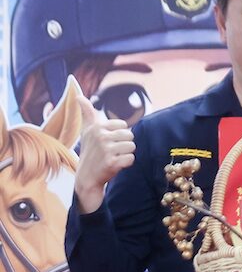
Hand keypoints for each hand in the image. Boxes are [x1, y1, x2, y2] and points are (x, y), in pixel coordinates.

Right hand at [74, 93, 134, 213]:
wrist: (86, 176)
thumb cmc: (90, 151)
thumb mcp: (87, 130)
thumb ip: (86, 113)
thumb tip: (78, 96)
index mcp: (97, 127)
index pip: (123, 125)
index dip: (119, 135)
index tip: (108, 141)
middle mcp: (101, 136)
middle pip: (130, 136)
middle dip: (124, 145)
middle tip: (112, 152)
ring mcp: (106, 149)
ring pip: (132, 147)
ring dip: (125, 154)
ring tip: (113, 158)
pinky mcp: (112, 162)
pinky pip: (131, 159)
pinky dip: (126, 163)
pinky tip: (115, 165)